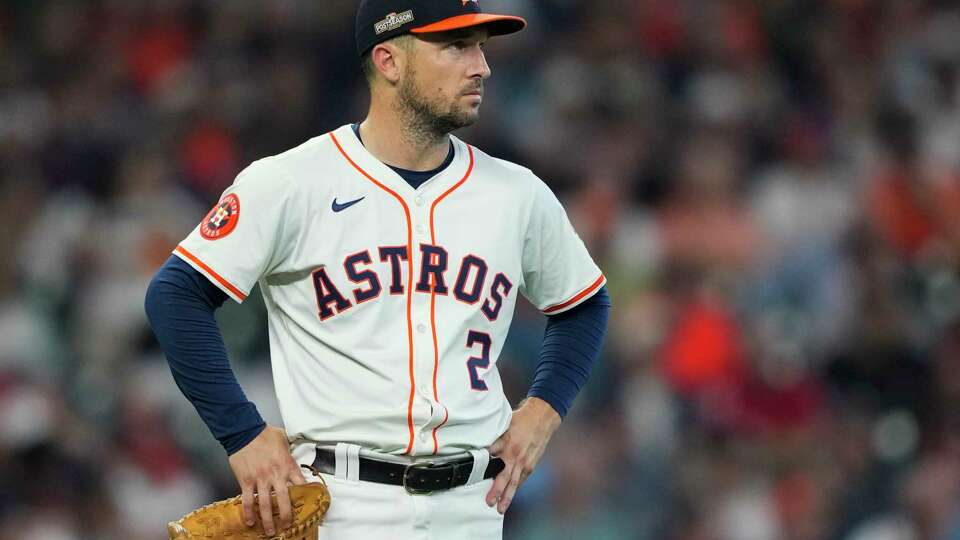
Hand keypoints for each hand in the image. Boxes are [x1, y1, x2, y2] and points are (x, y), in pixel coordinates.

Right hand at [228, 425, 305, 535]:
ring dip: (268, 521)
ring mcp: (260, 480)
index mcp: (288, 465)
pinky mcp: (246, 481)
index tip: (308, 505)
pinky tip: (251, 522)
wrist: (244, 431)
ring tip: (270, 532)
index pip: (300, 484)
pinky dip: (249, 513)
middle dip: (287, 516)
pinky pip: (248, 500)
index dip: (305, 496)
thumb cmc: (265, 434)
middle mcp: (276, 475)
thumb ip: (291, 449)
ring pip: (265, 505)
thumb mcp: (284, 439)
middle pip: (284, 501)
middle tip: (288, 527)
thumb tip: (297, 448)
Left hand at [485, 397, 560, 513]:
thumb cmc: (522, 420)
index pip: (493, 460)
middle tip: (489, 502)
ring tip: (501, 508)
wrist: (542, 418)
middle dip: (497, 491)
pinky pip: (522, 480)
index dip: (484, 469)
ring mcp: (525, 462)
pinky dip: (516, 489)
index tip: (475, 479)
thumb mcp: (505, 425)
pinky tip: (510, 497)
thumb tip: (484, 449)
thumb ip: (495, 439)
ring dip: (507, 496)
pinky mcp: (531, 465)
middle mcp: (516, 456)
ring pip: (515, 483)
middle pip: (505, 477)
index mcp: (507, 444)